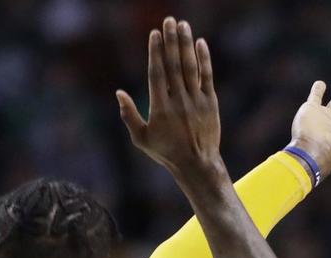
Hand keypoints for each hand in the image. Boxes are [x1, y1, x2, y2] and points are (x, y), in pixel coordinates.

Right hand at [117, 17, 223, 182]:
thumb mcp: (141, 138)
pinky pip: (207, 77)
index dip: (155, 52)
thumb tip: (119, 93)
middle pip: (174, 65)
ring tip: (182, 25)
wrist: (198, 164)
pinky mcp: (210, 103)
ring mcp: (196, 101)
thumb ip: (129, 115)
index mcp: (160, 107)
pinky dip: (204, 60)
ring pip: (190, 67)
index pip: (157, 73)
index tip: (154, 34)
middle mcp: (179, 101)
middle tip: (168, 20)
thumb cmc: (166, 152)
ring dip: (186, 44)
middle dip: (170, 41)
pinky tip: (200, 43)